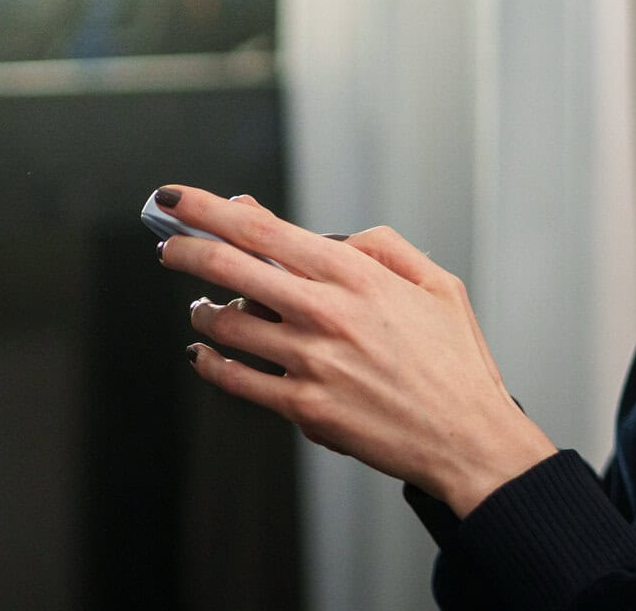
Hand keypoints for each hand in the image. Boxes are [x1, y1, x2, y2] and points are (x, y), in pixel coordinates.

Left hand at [154, 186, 555, 515]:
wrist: (466, 435)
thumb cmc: (456, 361)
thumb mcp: (438, 284)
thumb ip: (385, 248)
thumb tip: (335, 236)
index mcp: (357, 276)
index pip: (265, 231)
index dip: (210, 210)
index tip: (178, 199)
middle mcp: (326, 313)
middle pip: (229, 269)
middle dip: (185, 251)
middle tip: (169, 247)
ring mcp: (309, 362)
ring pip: (224, 327)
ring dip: (203, 312)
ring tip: (203, 308)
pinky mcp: (301, 407)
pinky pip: (234, 380)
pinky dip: (210, 364)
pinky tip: (206, 355)